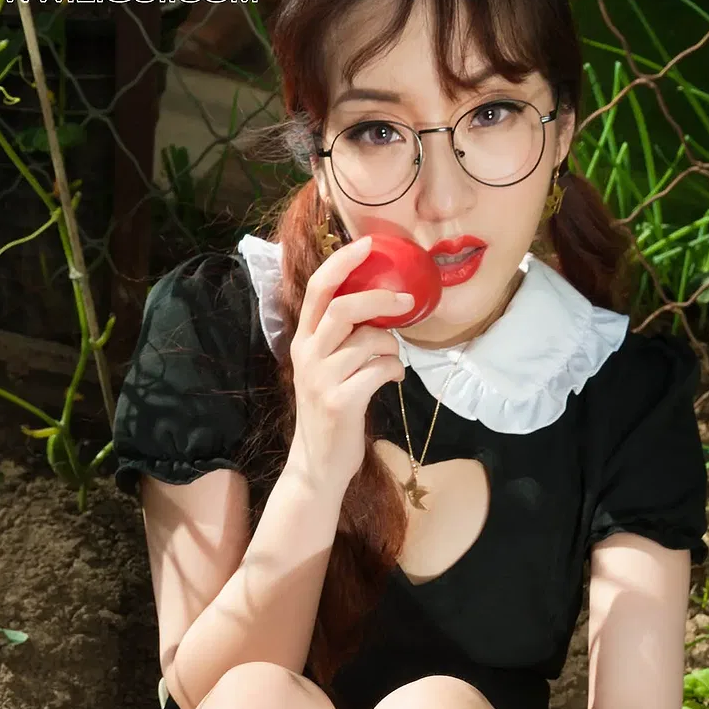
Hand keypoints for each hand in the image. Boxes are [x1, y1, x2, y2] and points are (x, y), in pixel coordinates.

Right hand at [287, 235, 410, 488]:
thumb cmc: (330, 411)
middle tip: (406, 301)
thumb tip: (381, 305)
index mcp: (303, 340)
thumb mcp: (326, 368)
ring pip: (370, 341)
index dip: (342, 262)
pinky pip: (380, 369)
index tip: (368, 245)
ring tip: (392, 362)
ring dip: (392, 348)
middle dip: (380, 299)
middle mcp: (307, 354)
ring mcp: (321, 379)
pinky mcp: (340, 402)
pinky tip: (393, 380)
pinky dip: (394, 371)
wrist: (318, 464)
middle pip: (345, 307)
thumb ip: (343, 337)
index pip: (318, 290)